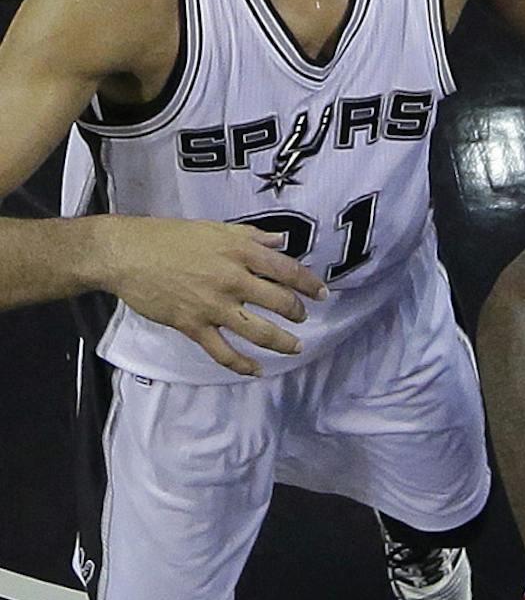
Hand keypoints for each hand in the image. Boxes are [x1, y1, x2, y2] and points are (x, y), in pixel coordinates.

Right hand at [102, 218, 325, 376]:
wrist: (128, 254)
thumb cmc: (170, 237)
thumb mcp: (216, 228)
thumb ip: (253, 236)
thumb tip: (281, 240)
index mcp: (241, 252)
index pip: (288, 270)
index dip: (309, 284)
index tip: (322, 293)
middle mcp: (233, 279)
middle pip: (279, 301)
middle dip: (297, 313)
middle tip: (304, 318)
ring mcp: (214, 305)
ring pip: (258, 331)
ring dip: (281, 342)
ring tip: (295, 347)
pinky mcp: (193, 325)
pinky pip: (223, 351)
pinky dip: (242, 364)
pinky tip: (256, 370)